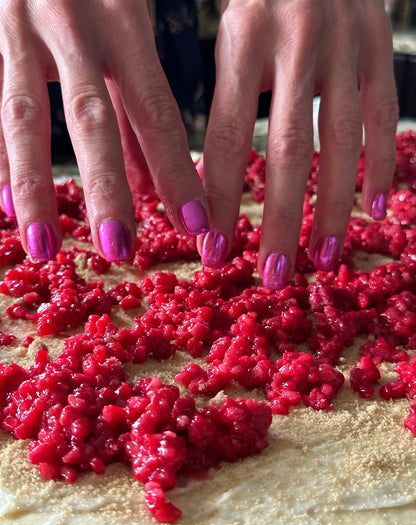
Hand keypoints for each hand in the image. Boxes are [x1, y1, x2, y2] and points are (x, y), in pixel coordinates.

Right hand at [0, 0, 208, 261]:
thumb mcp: (127, 22)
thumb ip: (135, 101)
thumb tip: (152, 181)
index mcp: (124, 21)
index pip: (157, 113)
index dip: (177, 173)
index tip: (197, 227)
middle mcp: (72, 25)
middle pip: (92, 120)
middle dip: (106, 190)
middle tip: (120, 250)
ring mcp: (16, 27)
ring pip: (24, 117)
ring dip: (34, 188)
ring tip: (44, 247)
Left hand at [200, 0, 397, 288]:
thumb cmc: (259, 4)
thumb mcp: (229, 43)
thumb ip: (221, 107)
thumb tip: (202, 188)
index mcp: (243, 41)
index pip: (227, 138)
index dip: (220, 201)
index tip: (212, 252)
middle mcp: (297, 43)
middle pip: (288, 151)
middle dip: (279, 220)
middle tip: (271, 276)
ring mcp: (345, 47)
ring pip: (341, 143)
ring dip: (333, 208)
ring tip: (322, 260)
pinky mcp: (379, 50)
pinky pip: (383, 118)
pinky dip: (381, 167)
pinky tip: (376, 211)